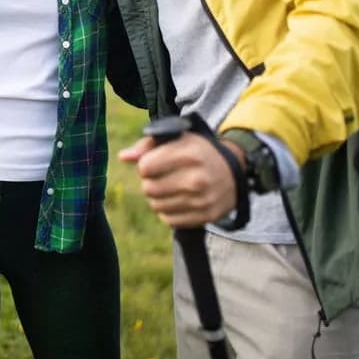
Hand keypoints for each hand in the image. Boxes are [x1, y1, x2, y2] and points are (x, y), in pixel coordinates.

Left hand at [118, 133, 244, 228]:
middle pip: (149, 188)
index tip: (154, 163)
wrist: (235, 170)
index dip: (145, 165)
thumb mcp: (177, 139)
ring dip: (158, 197)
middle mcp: (196, 178)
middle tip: (161, 177)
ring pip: (156, 205)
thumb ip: (146, 146)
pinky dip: (168, 211)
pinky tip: (177, 200)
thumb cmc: (199, 151)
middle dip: (150, 182)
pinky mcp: (206, 216)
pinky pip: (169, 220)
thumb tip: (123, 157)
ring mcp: (202, 200)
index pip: (145, 167)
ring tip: (169, 188)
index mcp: (188, 154)